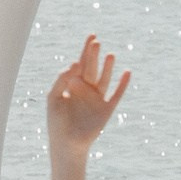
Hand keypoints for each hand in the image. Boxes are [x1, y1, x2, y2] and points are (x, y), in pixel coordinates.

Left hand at [47, 34, 130, 152]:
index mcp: (72, 85)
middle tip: (96, 42)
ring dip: (107, 68)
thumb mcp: (53, 98)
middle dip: (93, 55)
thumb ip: (61, 80)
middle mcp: (86, 90)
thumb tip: (74, 63)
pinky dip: (122, 84)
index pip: (80, 63)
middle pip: (92, 68)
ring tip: (110, 55)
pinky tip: (127, 72)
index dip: (85, 50)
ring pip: (104, 79)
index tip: (91, 36)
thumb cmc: (56, 121)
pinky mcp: (106, 109)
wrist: (66, 143)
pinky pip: (116, 94)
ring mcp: (97, 99)